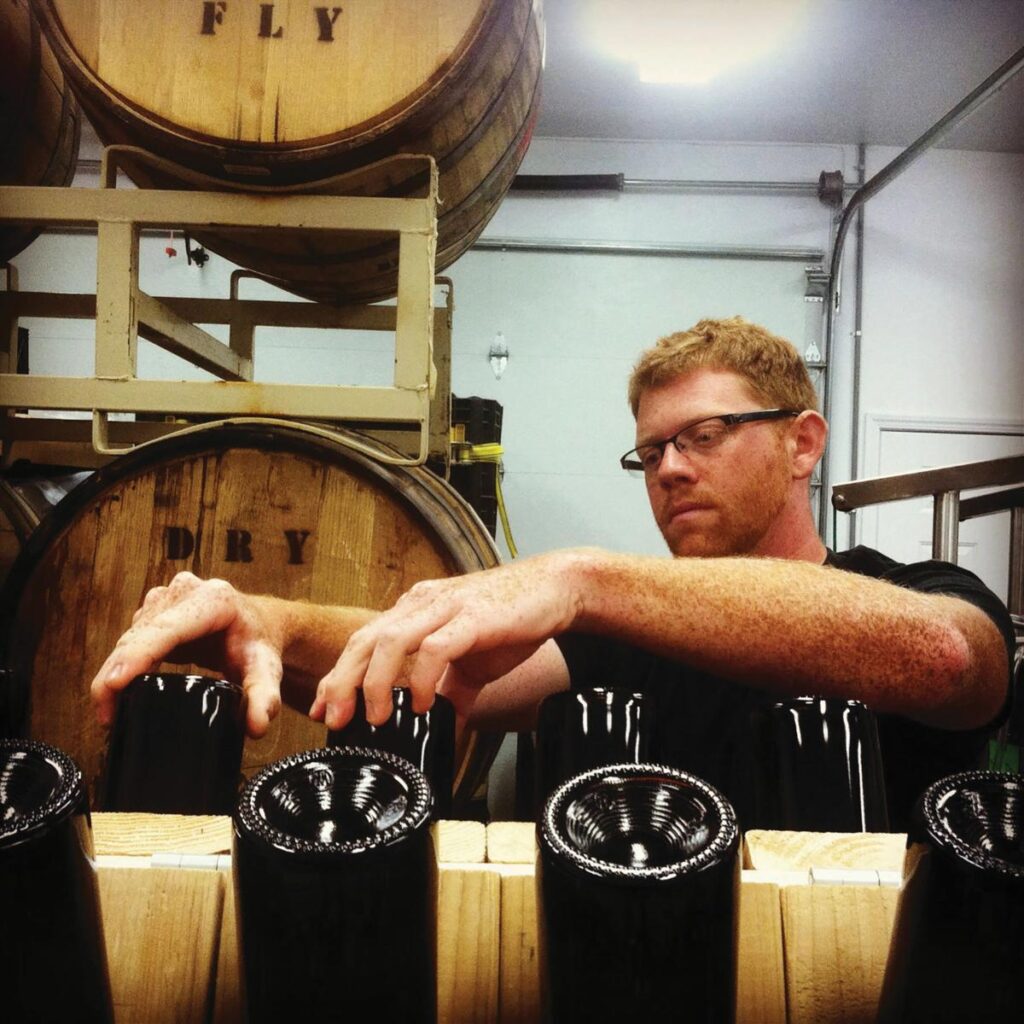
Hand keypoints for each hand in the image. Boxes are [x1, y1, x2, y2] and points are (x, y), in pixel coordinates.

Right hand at [90, 572, 284, 737]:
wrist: (259, 622)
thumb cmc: (260, 642)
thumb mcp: (267, 669)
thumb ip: (266, 697)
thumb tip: (257, 726)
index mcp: (213, 600)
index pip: (167, 629)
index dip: (136, 655)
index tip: (113, 684)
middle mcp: (185, 592)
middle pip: (139, 635)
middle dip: (116, 675)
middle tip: (106, 716)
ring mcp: (166, 598)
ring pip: (129, 638)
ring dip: (114, 672)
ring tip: (109, 712)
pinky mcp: (154, 611)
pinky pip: (130, 640)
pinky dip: (121, 666)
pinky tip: (117, 694)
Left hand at [309, 551, 587, 729]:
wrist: (557, 589)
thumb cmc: (513, 621)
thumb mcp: (472, 661)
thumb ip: (451, 691)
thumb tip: (440, 730)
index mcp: (415, 611)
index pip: (363, 642)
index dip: (339, 676)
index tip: (325, 711)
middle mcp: (422, 604)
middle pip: (364, 640)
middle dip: (342, 682)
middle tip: (334, 719)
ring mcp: (445, 608)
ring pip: (391, 641)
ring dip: (377, 682)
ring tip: (377, 717)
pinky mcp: (472, 617)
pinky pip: (435, 648)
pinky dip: (424, 678)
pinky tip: (426, 704)